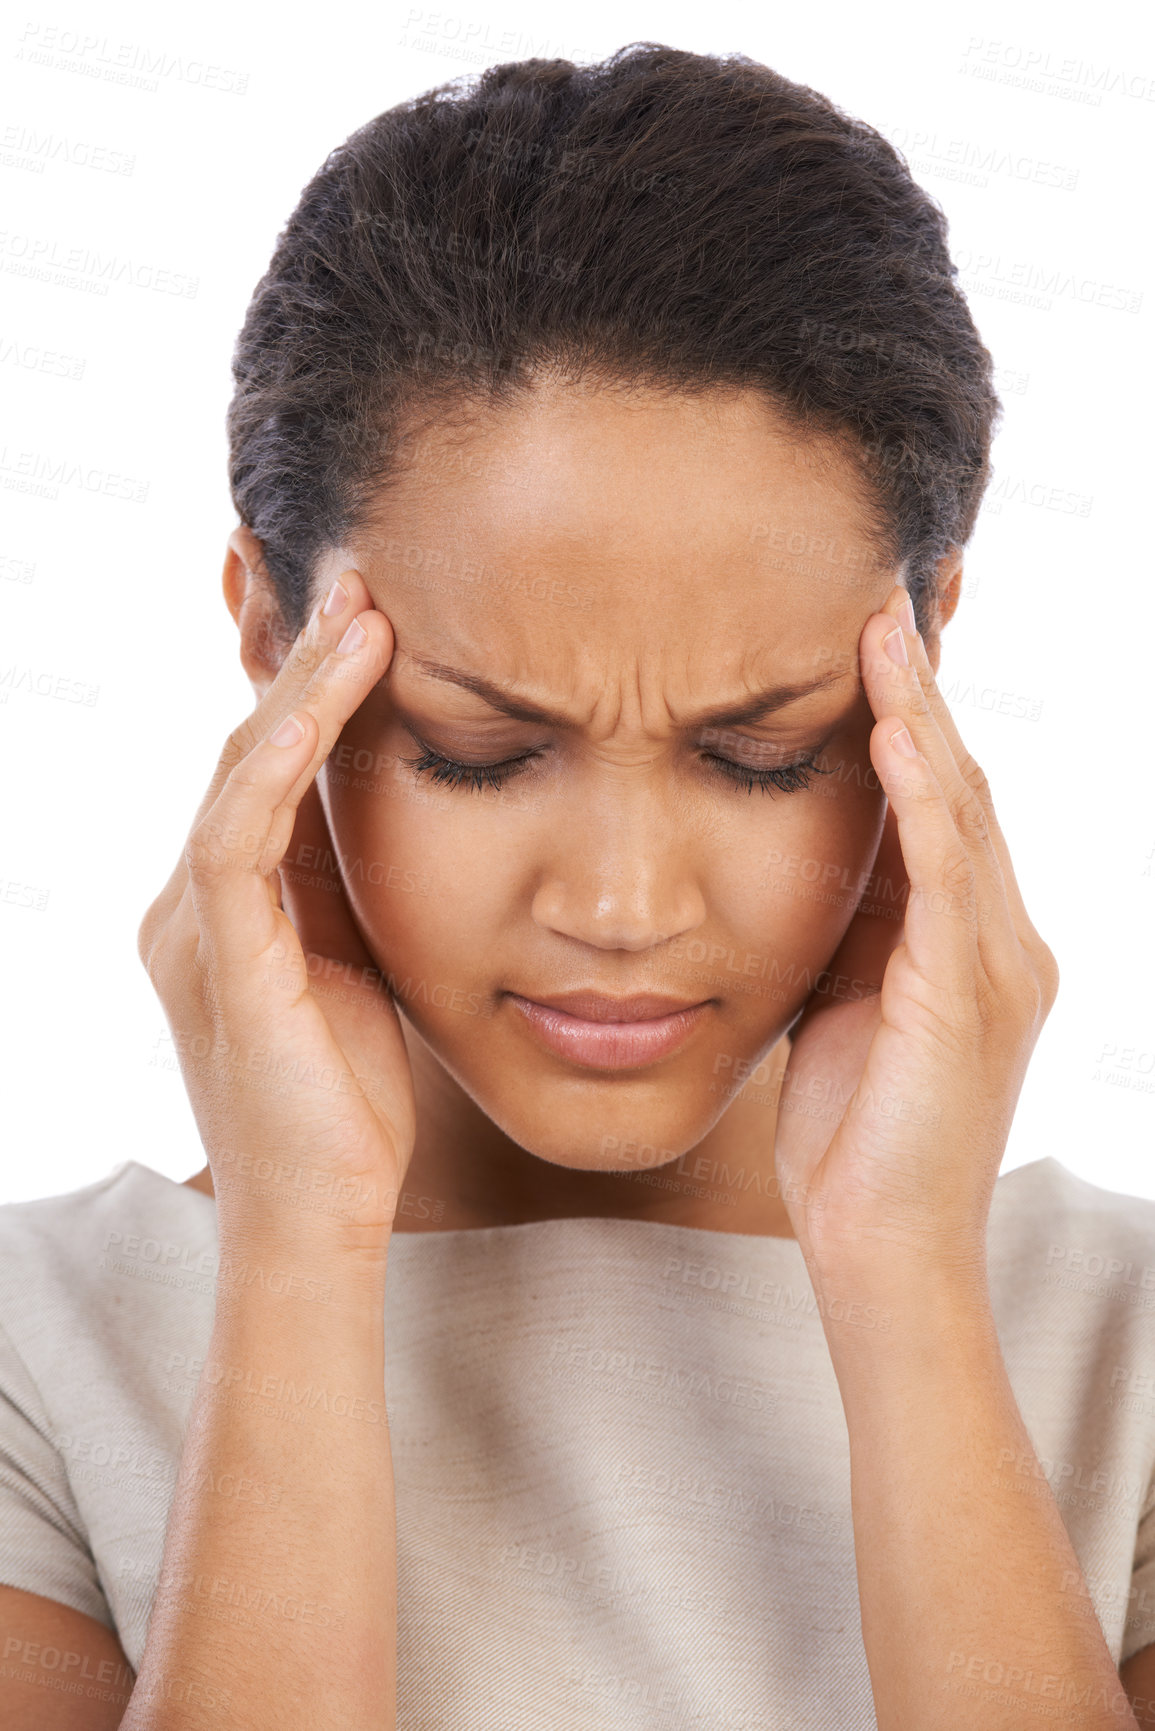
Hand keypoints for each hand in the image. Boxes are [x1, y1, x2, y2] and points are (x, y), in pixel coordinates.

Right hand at [137, 570, 415, 1250]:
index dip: (304, 681)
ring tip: (358, 601)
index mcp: (230, 902)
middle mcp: (193, 900)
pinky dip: (280, 756)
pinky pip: (238, 835)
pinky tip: (329, 690)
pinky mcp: (217, 960)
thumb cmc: (351, 1104)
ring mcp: (193, 928)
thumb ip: (356, 887)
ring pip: (234, 770)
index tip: (363, 602)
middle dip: (290, 653)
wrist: (323, 1222)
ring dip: (296, 682)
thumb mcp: (361, 965)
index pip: (260, 762)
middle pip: (238, 744)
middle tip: (352, 563)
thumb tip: (406, 805)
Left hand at [773, 583, 1059, 1282]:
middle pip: (965, 783)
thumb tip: (816, 850)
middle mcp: (1002, 940)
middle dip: (925, 690)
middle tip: (891, 594)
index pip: (947, 802)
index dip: (914, 717)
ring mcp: (996, 966)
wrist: (880, 1250)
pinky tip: (889, 732)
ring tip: (885, 629)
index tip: (877, 636)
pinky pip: (945, 875)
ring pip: (964, 809)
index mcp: (970, 941)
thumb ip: (851, 925)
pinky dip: (920, 798)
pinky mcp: (968, 998)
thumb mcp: (845, 1002)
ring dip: (920, 716)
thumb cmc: (854, 1136)